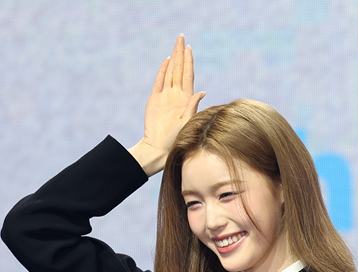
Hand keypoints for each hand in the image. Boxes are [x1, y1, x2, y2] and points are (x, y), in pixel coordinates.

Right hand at [134, 35, 206, 172]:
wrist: (158, 147)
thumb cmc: (176, 139)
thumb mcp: (187, 121)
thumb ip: (193, 106)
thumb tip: (202, 91)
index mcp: (185, 99)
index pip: (188, 75)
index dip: (189, 61)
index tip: (190, 48)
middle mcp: (176, 95)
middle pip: (179, 69)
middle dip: (181, 53)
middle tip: (181, 37)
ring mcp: (165, 97)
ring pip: (170, 72)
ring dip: (173, 58)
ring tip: (176, 44)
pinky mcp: (155, 100)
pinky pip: (159, 81)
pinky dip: (162, 71)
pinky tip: (166, 61)